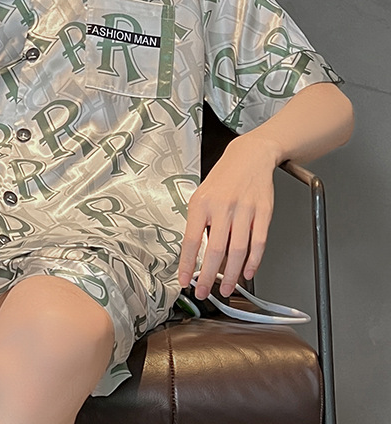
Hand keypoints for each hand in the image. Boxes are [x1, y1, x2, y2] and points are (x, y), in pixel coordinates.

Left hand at [178, 135, 278, 298]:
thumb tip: (194, 253)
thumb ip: (198, 222)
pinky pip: (258, 243)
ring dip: (231, 274)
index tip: (184, 281)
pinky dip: (253, 262)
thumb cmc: (223, 179)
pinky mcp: (263, 213)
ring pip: (238, 250)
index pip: (191, 240)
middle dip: (209, 277)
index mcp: (201, 203)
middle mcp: (222, 207)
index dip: (188, 264)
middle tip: (205, 292)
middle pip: (215, 250)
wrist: (248, 157)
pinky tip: (247, 272)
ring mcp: (244, 210)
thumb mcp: (202, 195)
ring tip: (226, 288)